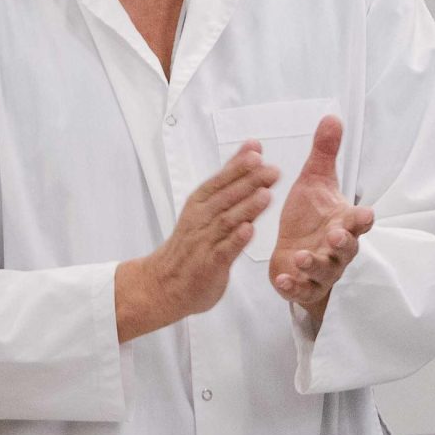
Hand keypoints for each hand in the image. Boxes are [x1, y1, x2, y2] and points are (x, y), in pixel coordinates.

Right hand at [114, 144, 277, 341]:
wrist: (163, 283)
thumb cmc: (190, 243)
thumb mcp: (206, 206)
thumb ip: (231, 180)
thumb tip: (252, 150)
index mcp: (199, 204)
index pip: (219, 181)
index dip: (237, 166)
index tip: (255, 153)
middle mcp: (200, 220)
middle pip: (225, 197)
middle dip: (248, 183)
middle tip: (270, 170)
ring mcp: (204, 242)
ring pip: (226, 221)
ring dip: (246, 208)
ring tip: (265, 194)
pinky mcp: (210, 265)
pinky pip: (224, 251)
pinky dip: (236, 240)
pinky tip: (248, 230)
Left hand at [268, 116, 375, 322]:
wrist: (293, 253)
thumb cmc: (309, 218)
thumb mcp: (314, 181)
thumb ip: (324, 153)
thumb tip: (331, 117)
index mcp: (343, 222)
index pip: (359, 222)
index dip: (362, 219)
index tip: (363, 214)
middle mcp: (337, 249)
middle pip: (347, 248)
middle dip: (342, 243)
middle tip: (334, 236)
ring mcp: (321, 269)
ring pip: (325, 270)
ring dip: (315, 264)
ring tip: (301, 256)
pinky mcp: (303, 285)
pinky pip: (302, 289)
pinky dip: (293, 286)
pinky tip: (282, 279)